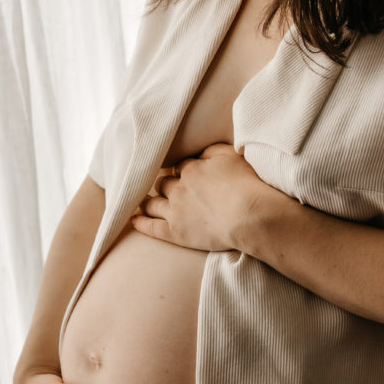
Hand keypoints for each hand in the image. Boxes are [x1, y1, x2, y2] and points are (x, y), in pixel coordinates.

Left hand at [132, 143, 264, 251]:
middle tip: (168, 189)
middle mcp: (178, 188)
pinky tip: (134, 219)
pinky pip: (151, 227)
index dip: (183, 170)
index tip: (186, 174)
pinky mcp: (175, 233)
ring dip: (149, 201)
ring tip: (146, 202)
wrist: (249, 216)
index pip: (180, 167)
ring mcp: (174, 211)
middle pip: (163, 184)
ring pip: (153, 204)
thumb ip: (212, 150)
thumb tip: (199, 152)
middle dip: (166, 185)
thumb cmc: (246, 185)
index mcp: (191, 169)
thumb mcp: (231, 156)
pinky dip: (140, 222)